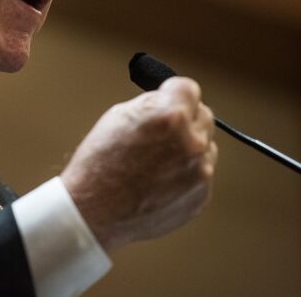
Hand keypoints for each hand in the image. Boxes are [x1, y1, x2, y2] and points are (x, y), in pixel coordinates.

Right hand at [60, 76, 216, 252]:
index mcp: (171, 117)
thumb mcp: (119, 116)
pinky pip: (200, 173)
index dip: (173, 93)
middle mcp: (192, 142)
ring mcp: (200, 172)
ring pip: (205, 146)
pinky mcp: (201, 195)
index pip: (190, 88)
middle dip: (185, 119)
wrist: (94, 212)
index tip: (167, 99)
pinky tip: (159, 180)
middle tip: (161, 131)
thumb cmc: (99, 163)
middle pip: (203, 115)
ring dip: (188, 147)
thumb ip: (153, 105)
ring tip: (156, 161)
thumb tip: (169, 99)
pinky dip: (186, 173)